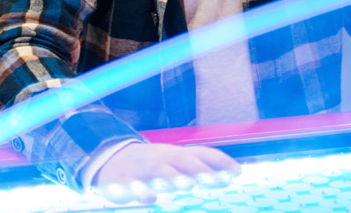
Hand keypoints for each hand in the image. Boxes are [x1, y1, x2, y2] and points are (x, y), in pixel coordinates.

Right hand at [92, 143, 240, 203]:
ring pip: (159, 170)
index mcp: (177, 154)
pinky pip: (132, 184)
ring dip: (173, 177)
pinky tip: (150, 198)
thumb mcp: (177, 162)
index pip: (203, 153)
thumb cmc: (155, 164)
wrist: (112, 158)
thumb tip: (232, 175)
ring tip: (187, 185)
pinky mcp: (123, 179)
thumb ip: (201, 168)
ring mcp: (142, 167)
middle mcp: (162, 158)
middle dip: (199, 170)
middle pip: (183, 160)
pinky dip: (140, 190)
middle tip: (214, 181)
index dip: (221, 161)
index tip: (238, 173)